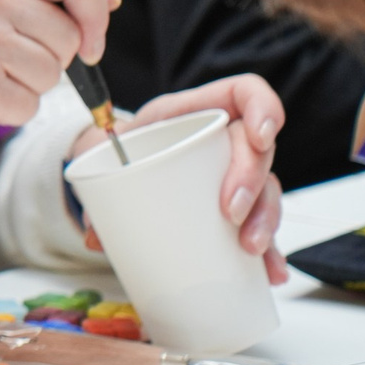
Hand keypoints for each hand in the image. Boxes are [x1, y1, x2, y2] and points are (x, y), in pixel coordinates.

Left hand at [75, 75, 288, 284]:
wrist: (112, 168)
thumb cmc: (120, 151)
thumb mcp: (108, 152)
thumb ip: (97, 183)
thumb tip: (94, 236)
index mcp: (193, 112)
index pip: (246, 93)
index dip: (263, 109)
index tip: (259, 137)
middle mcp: (223, 140)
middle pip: (258, 149)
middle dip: (251, 181)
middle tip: (231, 213)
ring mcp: (234, 173)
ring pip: (267, 189)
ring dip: (264, 219)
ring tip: (250, 247)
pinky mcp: (238, 205)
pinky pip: (261, 224)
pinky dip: (270, 250)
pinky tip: (271, 271)